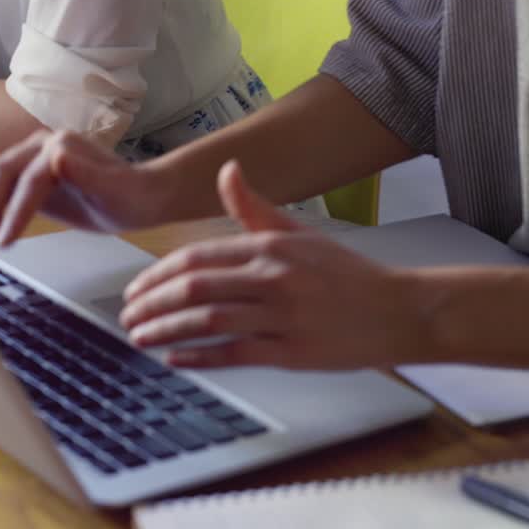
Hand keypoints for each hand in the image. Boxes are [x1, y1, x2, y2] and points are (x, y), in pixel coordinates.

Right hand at [0, 130, 173, 246]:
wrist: (135, 197)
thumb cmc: (129, 196)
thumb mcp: (115, 191)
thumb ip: (87, 174)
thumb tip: (57, 157)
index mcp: (60, 146)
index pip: (28, 179)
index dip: (13, 211)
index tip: (4, 242)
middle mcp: (40, 146)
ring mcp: (29, 159)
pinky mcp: (24, 176)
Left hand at [119, 161, 431, 369]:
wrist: (401, 310)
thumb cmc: (347, 274)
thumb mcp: (299, 233)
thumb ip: (254, 208)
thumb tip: (227, 169)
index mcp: (270, 247)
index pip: (197, 256)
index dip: (158, 274)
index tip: (135, 289)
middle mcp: (273, 277)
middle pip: (195, 287)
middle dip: (153, 303)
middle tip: (127, 315)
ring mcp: (283, 315)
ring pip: (208, 320)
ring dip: (166, 330)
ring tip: (139, 337)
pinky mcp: (293, 352)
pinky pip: (235, 354)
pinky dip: (199, 357)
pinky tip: (174, 359)